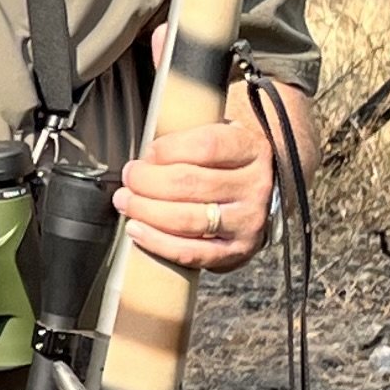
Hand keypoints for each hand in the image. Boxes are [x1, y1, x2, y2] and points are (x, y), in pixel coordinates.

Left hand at [113, 107, 279, 273]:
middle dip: (146, 182)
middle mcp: (255, 185)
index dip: (167, 150)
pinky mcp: (237, 251)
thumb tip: (144, 158)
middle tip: (129, 179)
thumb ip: (188, 139)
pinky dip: (157, 242)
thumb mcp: (220, 136)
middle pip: (189, 184)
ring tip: (126, 202)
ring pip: (187, 220)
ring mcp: (248, 221)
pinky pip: (191, 253)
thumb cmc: (227, 162)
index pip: (206, 146)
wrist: (263, 197)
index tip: (147, 154)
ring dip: (146, 211)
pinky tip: (137, 229)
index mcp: (251, 148)